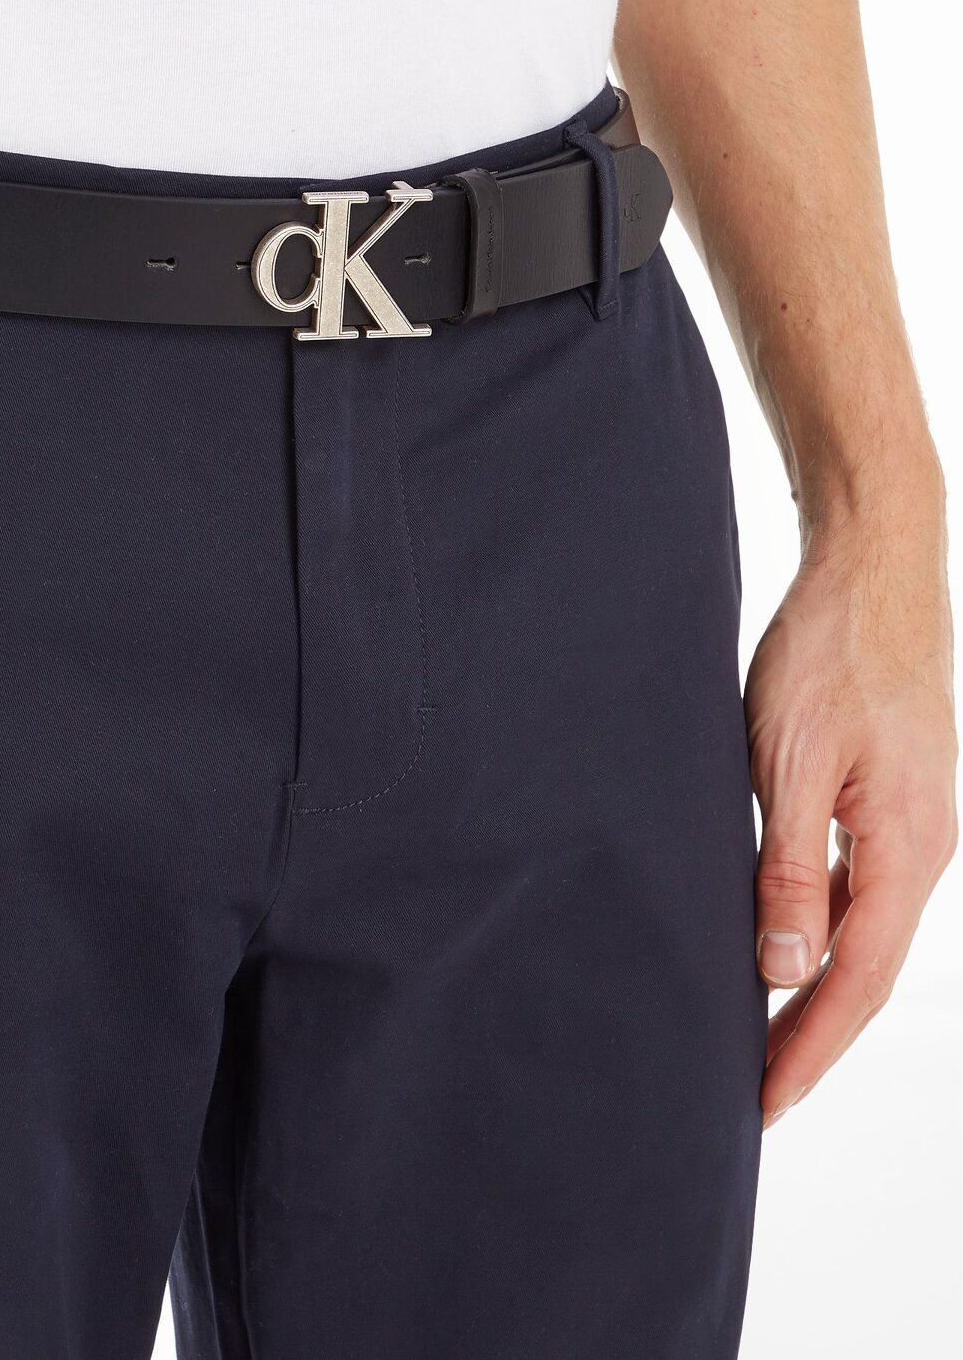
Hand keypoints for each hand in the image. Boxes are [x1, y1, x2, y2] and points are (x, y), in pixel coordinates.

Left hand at [746, 514, 956, 1128]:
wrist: (871, 571)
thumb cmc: (827, 654)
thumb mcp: (789, 762)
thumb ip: (788, 867)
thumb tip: (785, 970)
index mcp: (908, 849)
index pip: (856, 980)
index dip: (809, 1049)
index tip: (763, 1104)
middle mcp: (921, 849)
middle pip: (864, 970)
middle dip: (811, 1038)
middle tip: (753, 1095)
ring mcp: (910, 825)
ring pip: (861, 933)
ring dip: (814, 992)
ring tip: (760, 1042)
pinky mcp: (889, 801)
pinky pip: (857, 890)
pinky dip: (819, 934)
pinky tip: (783, 950)